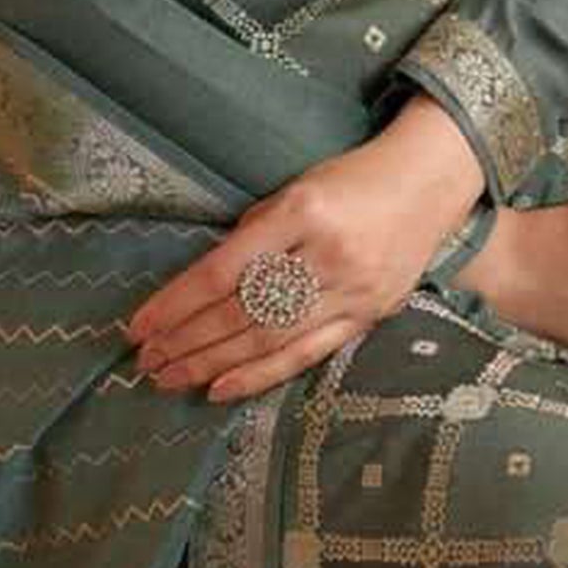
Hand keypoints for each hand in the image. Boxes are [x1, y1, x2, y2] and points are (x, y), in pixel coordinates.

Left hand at [124, 100, 483, 402]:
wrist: (427, 184)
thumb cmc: (351, 179)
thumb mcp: (297, 187)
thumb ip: (255, 232)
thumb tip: (203, 285)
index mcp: (303, 211)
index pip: (226, 269)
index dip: (178, 302)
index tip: (139, 324)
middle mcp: (327, 255)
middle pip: (243, 311)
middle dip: (188, 339)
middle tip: (145, 360)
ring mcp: (351, 292)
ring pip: (269, 339)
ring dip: (212, 363)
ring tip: (170, 377)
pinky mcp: (367, 317)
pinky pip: (306, 355)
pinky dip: (260, 376)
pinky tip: (220, 389)